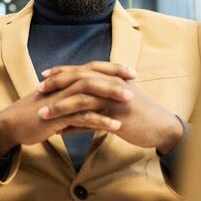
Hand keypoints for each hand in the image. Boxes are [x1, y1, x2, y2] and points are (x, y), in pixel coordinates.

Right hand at [0, 63, 136, 156]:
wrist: (12, 126)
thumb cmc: (36, 116)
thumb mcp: (59, 106)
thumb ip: (75, 104)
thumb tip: (94, 108)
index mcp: (65, 82)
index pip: (92, 69)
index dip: (112, 69)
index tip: (131, 72)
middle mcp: (63, 87)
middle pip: (93, 76)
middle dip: (115, 77)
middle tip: (136, 80)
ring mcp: (60, 101)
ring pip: (90, 94)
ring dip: (111, 96)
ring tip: (131, 101)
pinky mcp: (58, 117)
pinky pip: (83, 117)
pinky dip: (101, 121)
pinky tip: (116, 126)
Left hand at [38, 62, 183, 153]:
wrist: (162, 126)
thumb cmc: (140, 114)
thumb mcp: (120, 100)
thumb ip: (101, 98)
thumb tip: (78, 105)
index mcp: (112, 77)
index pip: (83, 69)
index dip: (62, 71)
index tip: (44, 75)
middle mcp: (112, 83)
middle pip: (79, 77)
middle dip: (56, 83)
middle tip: (39, 89)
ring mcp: (115, 98)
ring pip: (81, 97)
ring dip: (59, 105)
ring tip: (42, 113)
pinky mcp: (117, 114)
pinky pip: (90, 118)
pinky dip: (73, 124)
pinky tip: (60, 131)